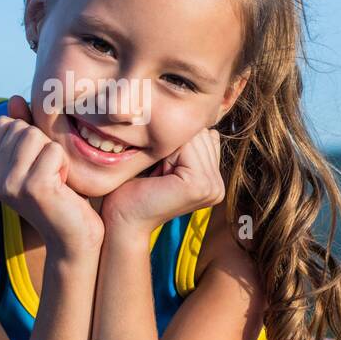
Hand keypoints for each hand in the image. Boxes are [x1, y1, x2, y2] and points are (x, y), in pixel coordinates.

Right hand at [0, 95, 105, 253]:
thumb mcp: (39, 157)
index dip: (32, 137)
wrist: (74, 237)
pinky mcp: (32, 188)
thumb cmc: (61, 195)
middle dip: (45, 145)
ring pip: (36, 136)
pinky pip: (53, 151)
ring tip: (57, 179)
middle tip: (51, 175)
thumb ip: (25, 128)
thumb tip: (13, 98)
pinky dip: (65, 165)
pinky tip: (63, 187)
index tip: (40, 166)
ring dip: (55, 154)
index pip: (7, 124)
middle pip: (22, 128)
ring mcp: (10, 183)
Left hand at [100, 126, 224, 236]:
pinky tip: (157, 175)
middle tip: (157, 172)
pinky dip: (166, 153)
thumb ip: (188, 145)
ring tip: (157, 174)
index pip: (204, 135)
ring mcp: (213, 187)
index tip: (160, 167)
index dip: (176, 142)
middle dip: (173, 144)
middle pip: (200, 134)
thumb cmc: (134, 190)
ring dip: (168, 149)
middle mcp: (218, 185)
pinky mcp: (200, 186)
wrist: (122, 220)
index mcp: (214, 180)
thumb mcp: (166, 161)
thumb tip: (203, 118)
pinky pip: (185, 145)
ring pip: (193, 137)